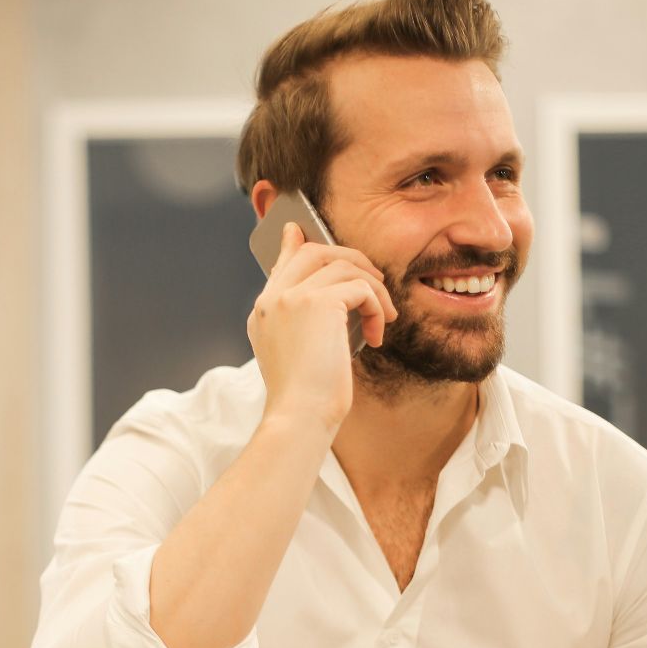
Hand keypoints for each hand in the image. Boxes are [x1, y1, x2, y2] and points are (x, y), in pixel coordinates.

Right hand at [247, 220, 395, 433]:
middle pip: (313, 252)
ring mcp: (291, 297)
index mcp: (263, 313)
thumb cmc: (305, 399)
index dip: (294, 245)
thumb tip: (334, 302)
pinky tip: (376, 334)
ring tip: (383, 317)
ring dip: (373, 288)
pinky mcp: (317, 302)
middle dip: (350, 259)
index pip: (281, 264)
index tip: (298, 231)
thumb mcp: (300, 356)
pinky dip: (376, 306)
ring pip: (342, 265)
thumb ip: (307, 324)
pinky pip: (360, 287)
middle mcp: (272, 299)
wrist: (299, 416)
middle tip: (375, 280)